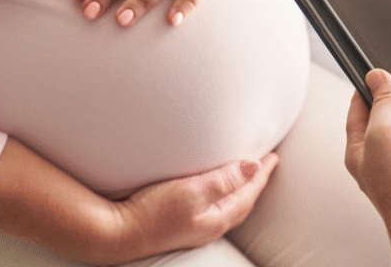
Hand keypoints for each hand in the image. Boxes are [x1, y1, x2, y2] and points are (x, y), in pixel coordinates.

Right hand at [113, 153, 278, 259]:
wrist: (116, 233)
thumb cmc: (152, 211)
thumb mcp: (192, 191)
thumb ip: (225, 179)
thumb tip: (254, 167)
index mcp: (218, 217)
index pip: (249, 192)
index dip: (262, 173)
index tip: (274, 156)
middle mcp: (211, 226)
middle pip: (244, 202)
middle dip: (257, 183)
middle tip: (266, 164)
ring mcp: (196, 228)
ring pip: (230, 206)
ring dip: (242, 190)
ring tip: (247, 176)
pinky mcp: (181, 225)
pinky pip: (215, 208)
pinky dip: (224, 195)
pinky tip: (216, 192)